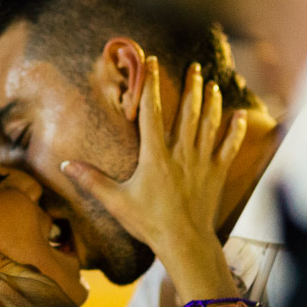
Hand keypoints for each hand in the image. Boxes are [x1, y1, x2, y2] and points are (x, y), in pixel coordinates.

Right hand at [62, 56, 245, 299]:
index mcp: (155, 155)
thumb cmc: (149, 222)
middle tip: (194, 66)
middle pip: (187, 111)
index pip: (152, 112)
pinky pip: (228, 147)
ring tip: (211, 83)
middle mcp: (180, 152)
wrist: (184, 242)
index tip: (152, 63)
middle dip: (190, 86)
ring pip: (208, 124)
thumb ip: (92, 180)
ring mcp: (201, 162)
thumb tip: (65, 165)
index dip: (151, 85)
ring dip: (210, 101)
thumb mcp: (116, 201)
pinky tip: (241, 116)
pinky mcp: (216, 174)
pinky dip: (235, 131)